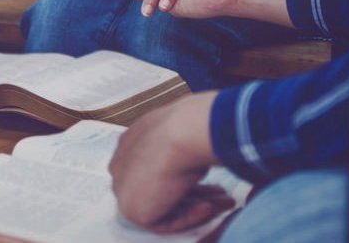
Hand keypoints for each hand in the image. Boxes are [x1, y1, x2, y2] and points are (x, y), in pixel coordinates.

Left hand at [109, 92, 231, 231]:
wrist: (181, 132)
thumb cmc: (185, 126)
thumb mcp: (183, 133)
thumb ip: (180, 150)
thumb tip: (193, 163)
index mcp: (129, 143)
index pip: (153, 169)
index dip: (182, 176)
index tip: (208, 179)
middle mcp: (122, 165)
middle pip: (159, 189)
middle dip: (194, 193)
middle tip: (221, 193)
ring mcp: (124, 189)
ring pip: (164, 205)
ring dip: (198, 204)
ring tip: (227, 201)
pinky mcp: (132, 210)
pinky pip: (165, 221)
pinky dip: (190, 216)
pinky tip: (209, 205)